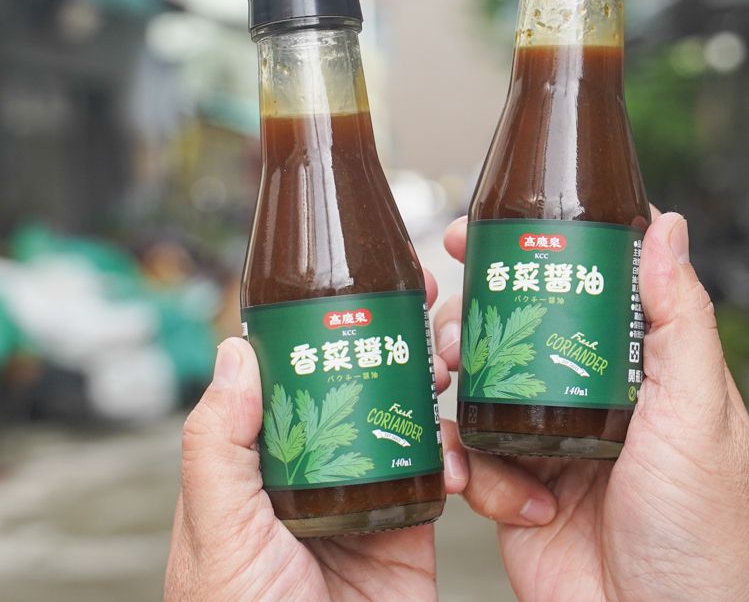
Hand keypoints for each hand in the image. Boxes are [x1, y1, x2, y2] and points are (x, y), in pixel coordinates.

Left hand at [165, 272, 465, 601]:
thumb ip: (217, 444)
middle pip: (357, 380)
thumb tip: (236, 350)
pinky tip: (463, 448)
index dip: (321, 324)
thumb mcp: (217, 530)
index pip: (292, 372)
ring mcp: (369, 487)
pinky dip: (461, 452)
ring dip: (432, 378)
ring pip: (406, 412)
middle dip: (392, 336)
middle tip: (421, 297)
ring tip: (450, 355)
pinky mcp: (412, 520)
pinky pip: (443, 468)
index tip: (354, 285)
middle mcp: (317, 464)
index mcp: (263, 459)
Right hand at [435, 211, 748, 601]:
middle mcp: (588, 397)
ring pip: (482, 386)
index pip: (586, 290)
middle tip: (454, 317)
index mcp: (638, 369)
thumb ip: (680, 320)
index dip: (540, 253)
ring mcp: (548, 441)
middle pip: (520, 330)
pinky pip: (472, 453)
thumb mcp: (698, 412)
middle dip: (476, 316)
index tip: (494, 231)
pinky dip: (470, 466)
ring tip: (453, 386)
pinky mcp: (514, 487)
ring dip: (458, 384)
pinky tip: (486, 484)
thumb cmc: (701, 531)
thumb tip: (665, 229)